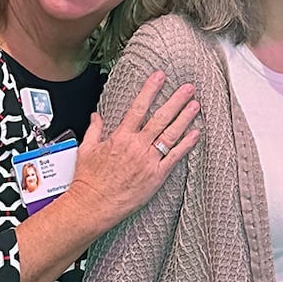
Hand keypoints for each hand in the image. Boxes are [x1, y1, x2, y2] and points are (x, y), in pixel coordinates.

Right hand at [65, 71, 198, 235]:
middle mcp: (137, 147)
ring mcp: (149, 161)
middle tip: (188, 88)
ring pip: (171, 135)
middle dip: (176, 100)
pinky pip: (175, 157)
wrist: (93, 205)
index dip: (150, 90)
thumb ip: (94, 130)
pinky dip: (187, 145)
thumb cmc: (89, 180)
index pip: (139, 107)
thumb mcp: (86, 150)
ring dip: (185, 118)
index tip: (160, 77)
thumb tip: (96, 117)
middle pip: (160, 118)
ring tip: (195, 105)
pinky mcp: (157, 176)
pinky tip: (196, 134)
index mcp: (120, 137)